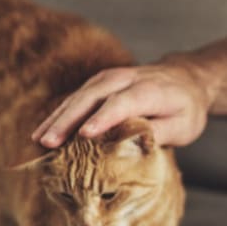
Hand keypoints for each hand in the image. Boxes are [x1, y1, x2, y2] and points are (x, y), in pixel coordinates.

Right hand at [31, 62, 211, 148]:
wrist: (187, 78)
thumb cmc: (186, 107)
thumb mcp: (183, 126)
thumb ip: (157, 133)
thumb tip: (132, 147)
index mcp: (150, 90)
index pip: (123, 102)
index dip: (103, 118)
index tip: (84, 134)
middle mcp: (127, 79)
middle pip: (94, 96)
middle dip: (69, 119)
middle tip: (49, 143)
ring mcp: (111, 78)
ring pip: (80, 95)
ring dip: (59, 116)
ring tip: (39, 140)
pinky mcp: (100, 82)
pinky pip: (78, 97)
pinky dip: (61, 113)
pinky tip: (45, 131)